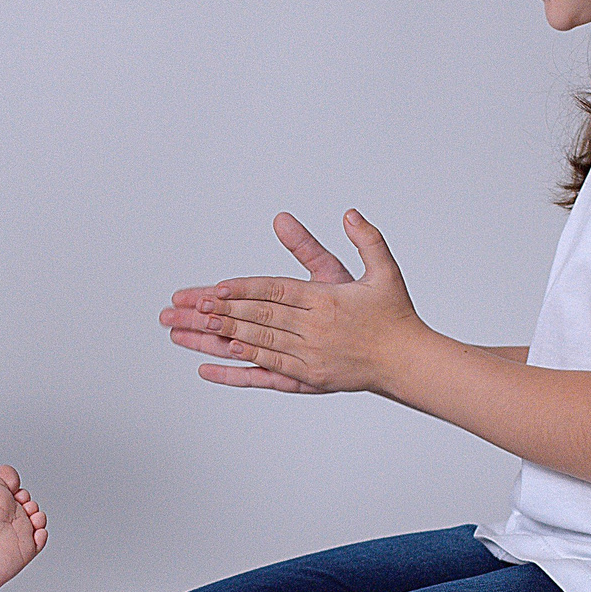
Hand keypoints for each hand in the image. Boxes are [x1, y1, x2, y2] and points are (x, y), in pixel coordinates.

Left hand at [163, 210, 423, 393]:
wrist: (410, 361)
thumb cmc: (394, 314)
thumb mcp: (383, 270)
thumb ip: (366, 239)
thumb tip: (349, 213)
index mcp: (326, 300)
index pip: (274, 291)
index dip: (242, 289)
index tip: (213, 288)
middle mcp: (313, 329)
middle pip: (257, 318)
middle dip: (216, 311)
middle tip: (181, 307)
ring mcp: (308, 356)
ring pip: (255, 344)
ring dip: (216, 338)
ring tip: (182, 331)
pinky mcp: (308, 379)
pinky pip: (264, 373)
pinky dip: (236, 370)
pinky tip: (207, 367)